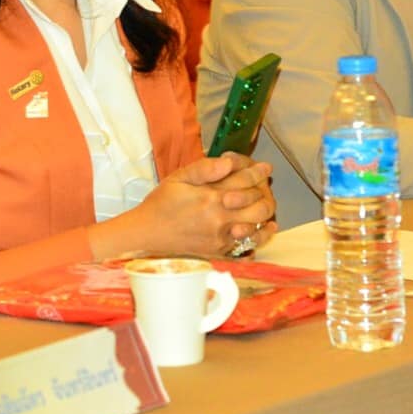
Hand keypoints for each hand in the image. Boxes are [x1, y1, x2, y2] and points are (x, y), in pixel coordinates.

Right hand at [91, 154, 276, 259]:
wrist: (147, 233)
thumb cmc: (162, 203)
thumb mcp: (178, 178)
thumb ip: (204, 168)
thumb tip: (229, 163)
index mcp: (209, 196)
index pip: (244, 181)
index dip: (258, 172)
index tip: (264, 168)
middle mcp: (219, 218)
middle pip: (258, 205)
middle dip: (265, 192)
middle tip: (264, 186)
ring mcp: (221, 237)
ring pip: (257, 226)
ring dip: (265, 213)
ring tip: (265, 204)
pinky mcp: (219, 250)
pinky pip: (248, 244)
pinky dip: (260, 234)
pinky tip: (265, 226)